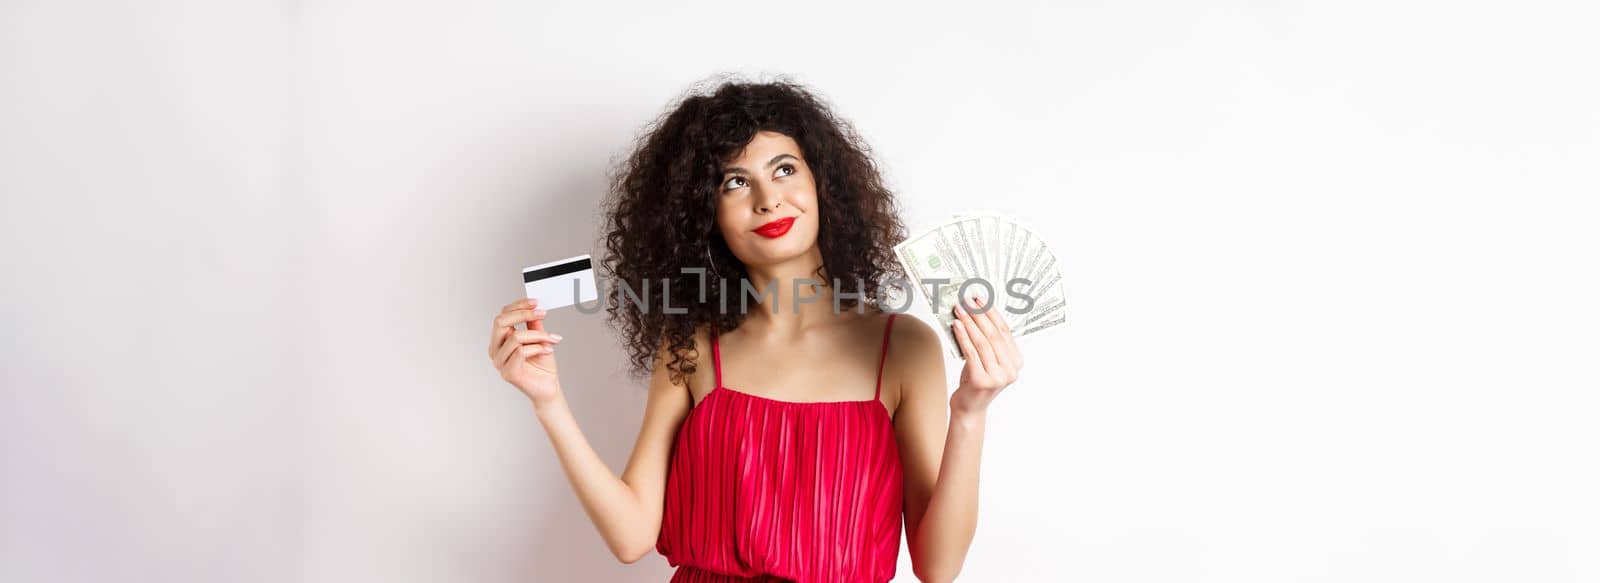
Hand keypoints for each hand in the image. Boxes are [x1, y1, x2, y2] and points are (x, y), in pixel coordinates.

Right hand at [489, 297, 563, 406]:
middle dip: (523, 314)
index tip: (536, 302)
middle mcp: (496, 350)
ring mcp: (500, 362)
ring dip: (538, 335)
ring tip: (552, 340)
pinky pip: (521, 352)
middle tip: (542, 313)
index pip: (502, 315)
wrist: (548, 388)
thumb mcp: (539, 339)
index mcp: (500, 340)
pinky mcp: (508, 372)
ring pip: (516, 337)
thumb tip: (533, 308)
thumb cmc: (542, 366)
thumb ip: (534, 325)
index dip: (518, 306)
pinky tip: (548, 350)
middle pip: (500, 322)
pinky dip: (538, 348)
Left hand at [949, 295, 1022, 414]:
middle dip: (979, 315)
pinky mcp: (983, 381)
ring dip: (969, 323)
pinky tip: (957, 326)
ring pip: (982, 342)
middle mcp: (1011, 370)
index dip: (992, 313)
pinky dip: (963, 337)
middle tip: (968, 301)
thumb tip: (976, 311)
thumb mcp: (986, 359)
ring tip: (959, 310)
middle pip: (994, 335)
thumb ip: (988, 341)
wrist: (970, 408)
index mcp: (1016, 361)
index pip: (1005, 331)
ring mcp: (998, 377)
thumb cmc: (976, 380)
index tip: (980, 299)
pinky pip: (971, 353)